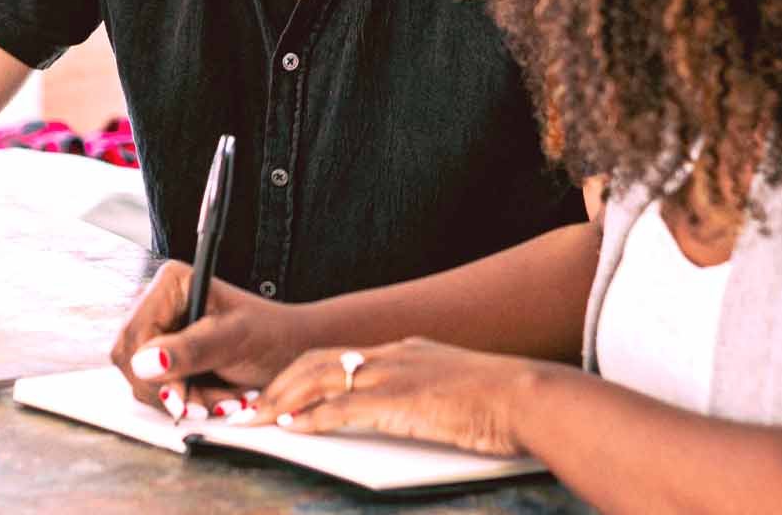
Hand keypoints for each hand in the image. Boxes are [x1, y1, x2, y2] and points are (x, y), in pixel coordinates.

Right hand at [111, 260, 313, 421]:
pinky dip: (188, 403)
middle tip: (210, 404)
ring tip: (225, 399)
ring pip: (144, 381)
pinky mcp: (166, 358)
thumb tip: (145, 362)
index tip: (180, 396)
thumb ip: (190, 349)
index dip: (150, 370)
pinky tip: (216, 399)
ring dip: (185, 400)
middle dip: (171, 390)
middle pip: (131, 361)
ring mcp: (159, 333)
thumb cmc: (271, 334)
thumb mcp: (234, 340)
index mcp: (170, 284)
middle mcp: (157, 304)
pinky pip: (158, 390)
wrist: (292, 350)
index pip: (133, 334)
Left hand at [252, 337, 539, 456]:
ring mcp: (395, 375)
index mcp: (407, 351)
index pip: (339, 356)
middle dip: (280, 384)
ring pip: (320, 379)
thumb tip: (413, 412)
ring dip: (282, 400)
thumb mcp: (456, 389)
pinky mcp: (400, 401)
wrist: (530, 397)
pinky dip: (311, 418)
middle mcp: (394, 355)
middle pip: (318, 361)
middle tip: (251, 407)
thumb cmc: (506, 402)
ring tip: (256, 420)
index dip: (303, 374)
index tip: (280, 393)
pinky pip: (342, 407)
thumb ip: (427, 395)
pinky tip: (291, 430)